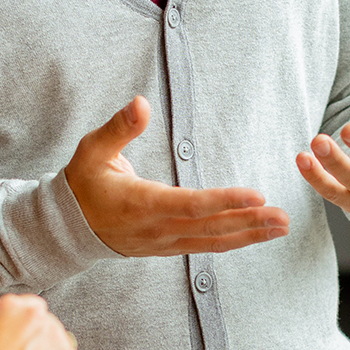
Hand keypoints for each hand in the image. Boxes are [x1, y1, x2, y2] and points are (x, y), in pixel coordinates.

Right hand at [64, 97, 290, 255]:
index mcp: (140, 203)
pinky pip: (205, 247)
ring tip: (280, 227)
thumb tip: (141, 102)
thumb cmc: (83, 183)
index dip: (225, 200)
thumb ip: (119, 128)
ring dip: (249, 235)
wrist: (66, 227)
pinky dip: (233, 241)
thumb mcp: (92, 150)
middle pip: (210, 228)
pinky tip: (255, 234)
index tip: (256, 194)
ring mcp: (163, 243)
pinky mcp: (167, 248)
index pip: (191, 204)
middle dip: (249, 222)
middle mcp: (156, 228)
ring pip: (212, 242)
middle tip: (283, 217)